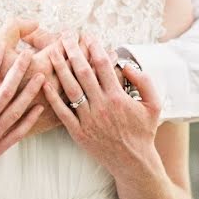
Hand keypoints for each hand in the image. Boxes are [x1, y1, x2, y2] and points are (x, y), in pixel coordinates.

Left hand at [42, 33, 161, 177]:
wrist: (133, 162)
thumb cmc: (143, 131)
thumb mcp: (154, 105)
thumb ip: (144, 81)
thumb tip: (126, 65)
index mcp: (118, 97)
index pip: (103, 65)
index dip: (94, 47)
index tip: (87, 36)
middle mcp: (101, 106)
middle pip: (83, 72)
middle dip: (73, 51)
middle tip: (65, 36)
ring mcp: (88, 119)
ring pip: (70, 89)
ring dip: (60, 69)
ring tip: (52, 52)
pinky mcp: (78, 132)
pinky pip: (62, 112)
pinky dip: (53, 97)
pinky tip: (44, 83)